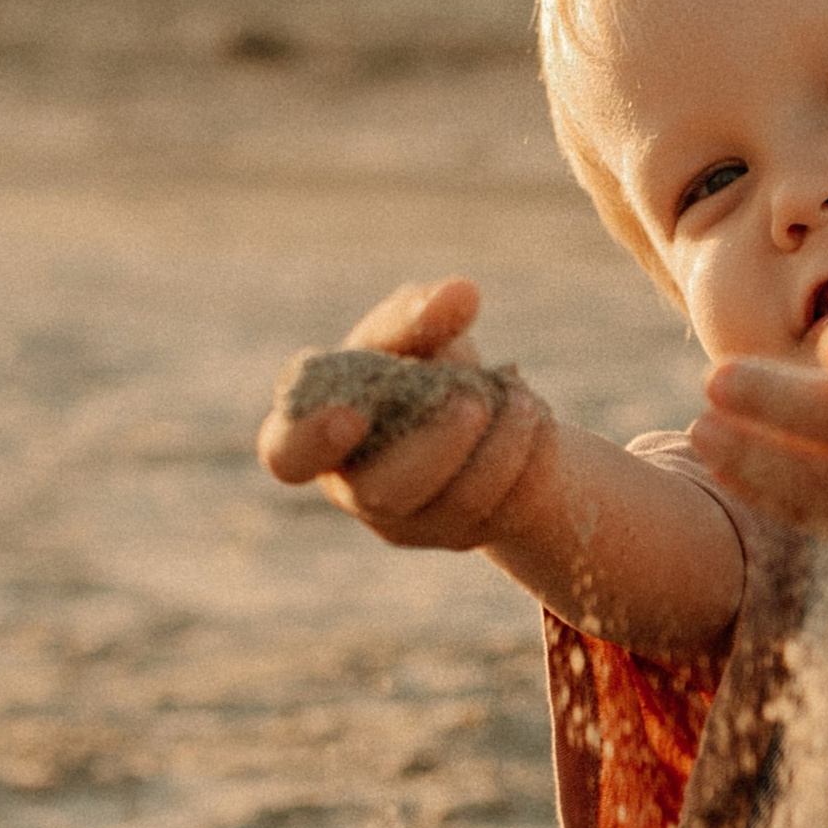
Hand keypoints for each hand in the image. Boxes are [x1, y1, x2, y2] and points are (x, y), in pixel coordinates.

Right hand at [256, 276, 553, 552]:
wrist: (483, 410)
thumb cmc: (419, 364)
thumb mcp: (409, 330)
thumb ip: (418, 313)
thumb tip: (462, 295)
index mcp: (318, 434)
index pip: (288, 456)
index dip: (311, 441)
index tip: (349, 414)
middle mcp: (356, 488)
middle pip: (385, 491)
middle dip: (435, 445)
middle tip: (473, 398)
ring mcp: (412, 521)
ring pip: (457, 506)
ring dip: (497, 448)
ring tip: (522, 397)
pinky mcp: (466, 533)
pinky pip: (503, 511)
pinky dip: (528, 461)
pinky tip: (538, 419)